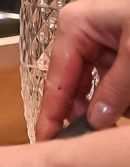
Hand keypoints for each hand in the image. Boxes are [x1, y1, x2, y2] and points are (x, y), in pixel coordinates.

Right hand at [38, 0, 129, 138]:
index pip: (57, 80)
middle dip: (85, 110)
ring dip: (111, 102)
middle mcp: (83, 33)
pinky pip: (115, 75)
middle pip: (76, 83)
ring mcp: (103, 39)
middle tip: (87, 137)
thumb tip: (96, 121)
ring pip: (99, 82)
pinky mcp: (122, 43)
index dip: (51, 112)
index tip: (45, 138)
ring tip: (117, 117)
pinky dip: (122, 92)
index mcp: (74, 28)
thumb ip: (116, 89)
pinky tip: (126, 105)